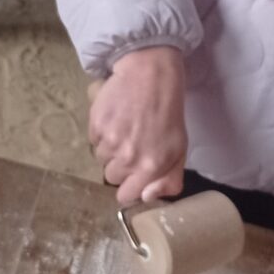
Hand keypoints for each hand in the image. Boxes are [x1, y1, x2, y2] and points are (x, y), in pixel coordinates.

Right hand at [89, 48, 186, 207]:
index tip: (132, 175)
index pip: (125, 196)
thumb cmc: (168, 113)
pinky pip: (94, 139)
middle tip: (132, 144)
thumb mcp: (179, 149)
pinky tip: (116, 118)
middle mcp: (128, 158)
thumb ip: (169, 180)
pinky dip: (101, 132)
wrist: (150, 75)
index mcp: (151, 168)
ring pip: (101, 158)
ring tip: (125, 128)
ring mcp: (110, 141)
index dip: (128, 187)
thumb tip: (147, 198)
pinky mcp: (96, 124)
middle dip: (120, 165)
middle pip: (111, 176)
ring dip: (110, 148)